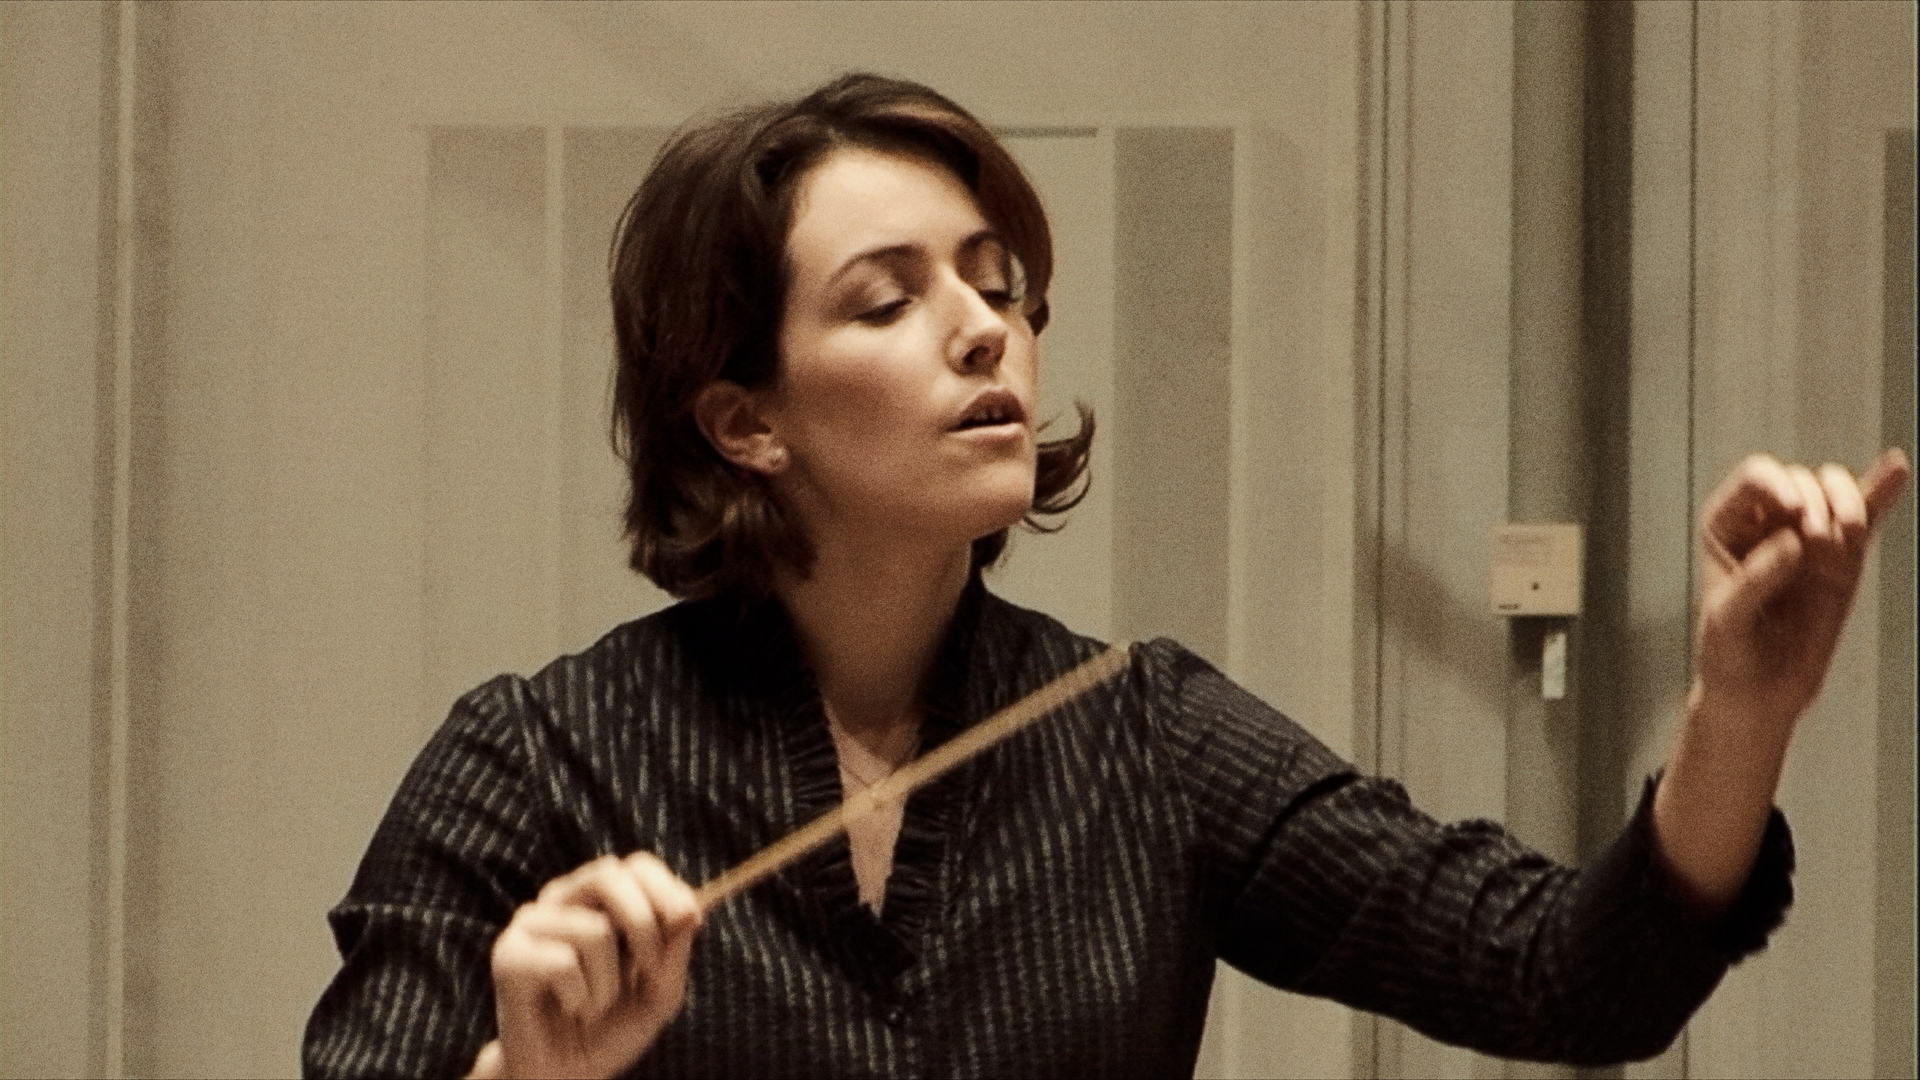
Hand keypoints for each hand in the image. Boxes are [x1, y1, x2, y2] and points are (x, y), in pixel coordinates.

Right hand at [470, 852, 701, 1079]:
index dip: (668, 888)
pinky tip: (569, 1009)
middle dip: (644, 923)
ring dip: (609, 983)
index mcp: (600, 900)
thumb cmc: (610, 1030)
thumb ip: (674, 955)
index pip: (637, 866)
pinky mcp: (509, 955)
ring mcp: (532, 924)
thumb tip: (689, 913)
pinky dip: (581, 997)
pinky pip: (564, 963)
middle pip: (609, 875)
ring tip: (595, 1006)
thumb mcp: (659, 994)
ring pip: (594, 930)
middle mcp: (564, 900)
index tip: (690, 920)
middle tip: (648, 971)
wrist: (564, 1075)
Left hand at [1693, 449, 1908, 733]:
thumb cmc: (1728, 653)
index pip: (1756, 478)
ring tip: (1849, 536)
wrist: (1759, 692)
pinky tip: (1896, 467)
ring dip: (1848, 502)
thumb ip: (1756, 581)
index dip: (1778, 484)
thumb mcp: (1728, 620)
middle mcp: (1767, 523)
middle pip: (1801, 480)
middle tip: (1820, 541)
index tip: (1794, 511)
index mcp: (1728, 526)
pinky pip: (1865, 517)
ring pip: (1834, 492)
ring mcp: (1808, 537)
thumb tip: (1793, 542)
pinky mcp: (1843, 559)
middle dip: (1817, 500)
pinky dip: (1880, 492)